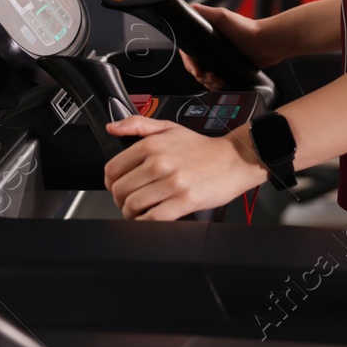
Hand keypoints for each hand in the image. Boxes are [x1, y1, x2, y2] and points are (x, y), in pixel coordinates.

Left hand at [103, 116, 266, 220]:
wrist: (235, 159)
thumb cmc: (202, 148)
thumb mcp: (170, 127)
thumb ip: (138, 124)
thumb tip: (112, 128)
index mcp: (152, 144)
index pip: (113, 169)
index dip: (111, 183)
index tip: (118, 187)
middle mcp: (159, 162)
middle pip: (120, 190)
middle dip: (121, 201)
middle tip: (129, 202)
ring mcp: (172, 183)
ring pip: (133, 206)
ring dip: (131, 214)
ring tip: (139, 212)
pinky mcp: (184, 201)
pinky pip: (152, 218)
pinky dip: (145, 223)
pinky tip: (150, 218)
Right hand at [180, 3, 273, 90]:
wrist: (266, 45)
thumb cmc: (247, 29)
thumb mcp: (223, 16)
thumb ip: (205, 12)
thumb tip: (189, 9)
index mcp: (206, 34)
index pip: (188, 50)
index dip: (188, 61)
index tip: (194, 68)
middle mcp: (210, 46)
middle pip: (194, 65)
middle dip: (198, 73)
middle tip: (205, 75)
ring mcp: (218, 58)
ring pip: (203, 74)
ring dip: (206, 80)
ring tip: (215, 80)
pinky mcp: (227, 68)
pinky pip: (215, 80)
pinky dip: (215, 83)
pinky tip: (220, 82)